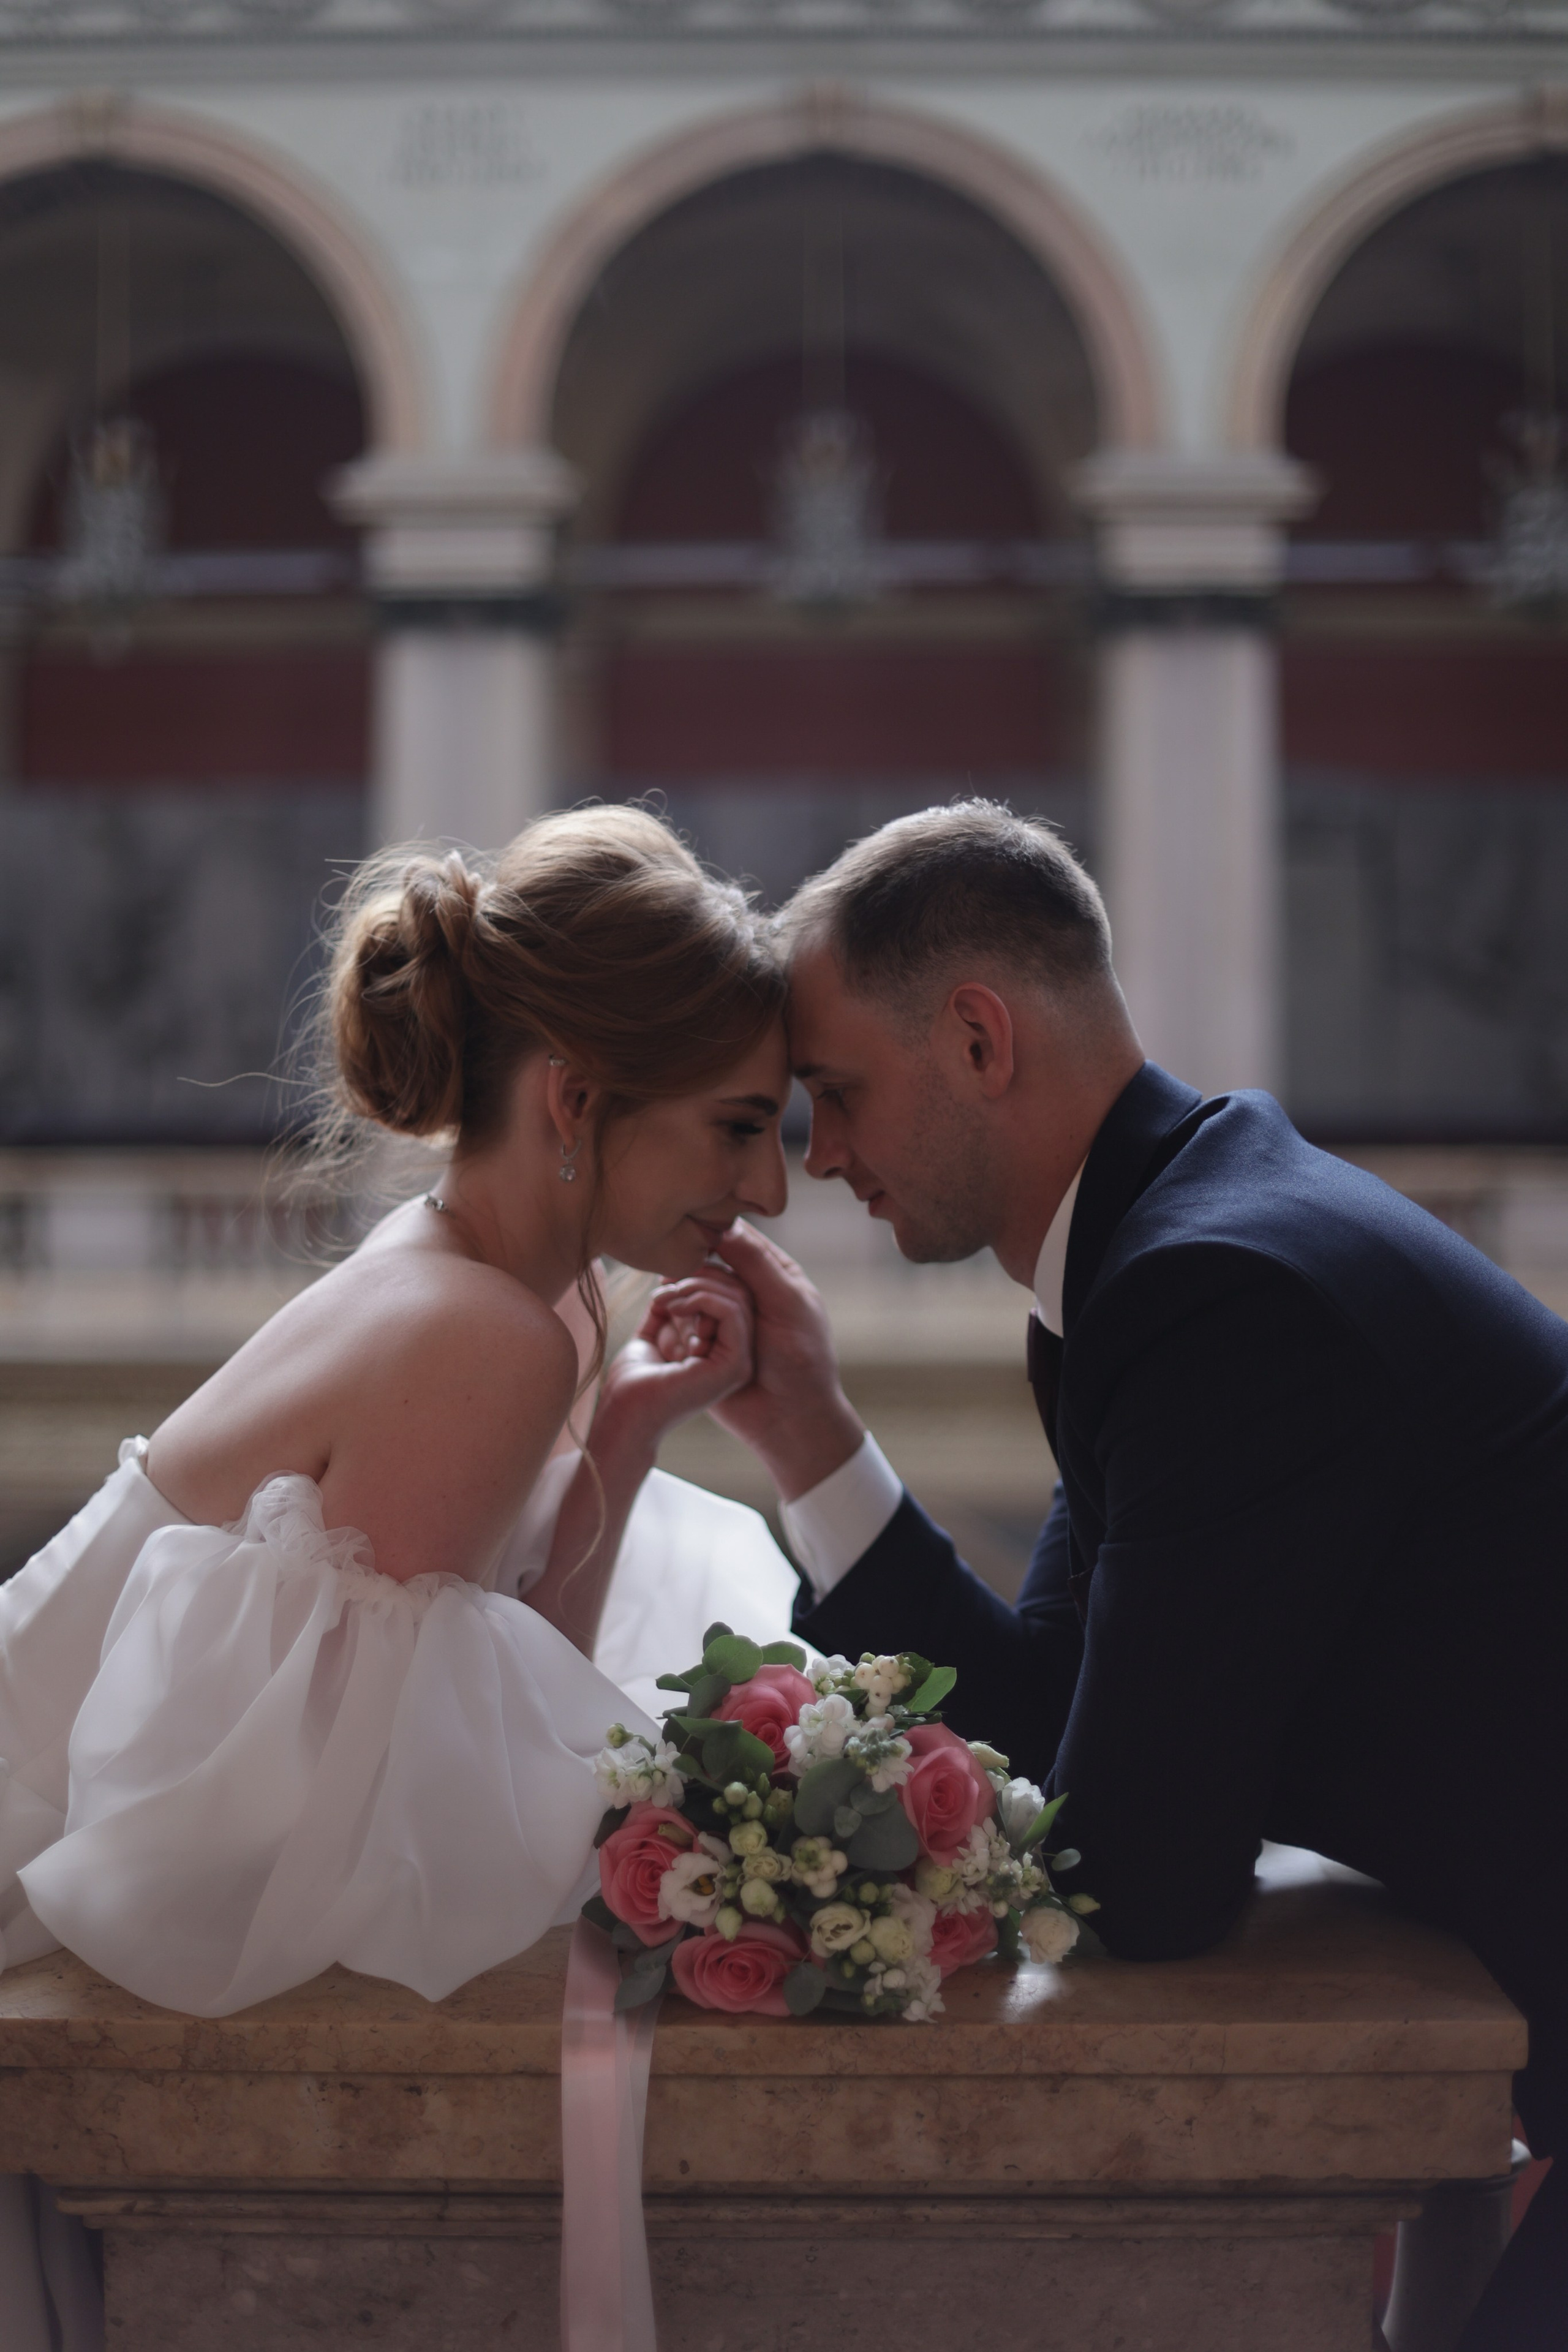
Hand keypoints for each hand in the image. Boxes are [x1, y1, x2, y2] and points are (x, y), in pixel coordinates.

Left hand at [591, 1268, 755, 1468]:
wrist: (623, 1413)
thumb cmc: (634, 1381)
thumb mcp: (656, 1331)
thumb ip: (672, 1307)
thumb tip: (674, 1272)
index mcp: (723, 1349)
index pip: (731, 1295)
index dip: (701, 1276)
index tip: (664, 1282)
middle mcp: (737, 1355)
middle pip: (739, 1291)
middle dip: (700, 1276)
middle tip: (664, 1287)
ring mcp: (739, 1362)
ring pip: (738, 1297)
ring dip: (697, 1286)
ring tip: (665, 1298)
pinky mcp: (734, 1365)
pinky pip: (732, 1311)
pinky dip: (701, 1298)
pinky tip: (675, 1307)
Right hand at [650, 1221, 863, 1502]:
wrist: (788, 1418)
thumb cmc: (800, 1360)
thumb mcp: (786, 1304)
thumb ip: (757, 1265)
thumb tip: (725, 1226)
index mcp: (775, 1274)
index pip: (739, 1239)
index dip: (715, 1236)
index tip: (694, 1238)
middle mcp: (748, 1290)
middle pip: (709, 1263)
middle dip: (696, 1276)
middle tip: (682, 1289)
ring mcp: (723, 1316)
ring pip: (691, 1289)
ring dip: (685, 1299)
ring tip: (677, 1311)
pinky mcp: (704, 1340)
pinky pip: (681, 1319)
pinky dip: (677, 1321)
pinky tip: (674, 1326)